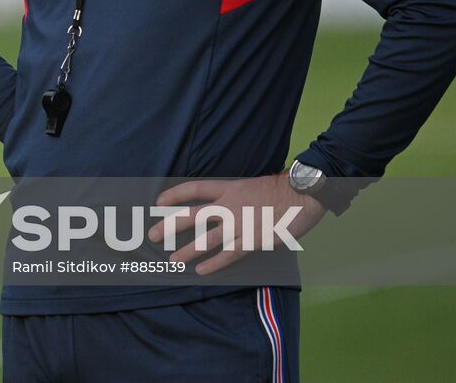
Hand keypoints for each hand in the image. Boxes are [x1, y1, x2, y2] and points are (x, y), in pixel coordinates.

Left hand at [146, 175, 326, 275]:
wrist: (303, 194)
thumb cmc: (280, 189)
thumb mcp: (250, 184)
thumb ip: (233, 194)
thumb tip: (221, 202)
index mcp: (228, 188)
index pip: (193, 188)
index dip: (173, 195)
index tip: (157, 203)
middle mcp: (229, 205)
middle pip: (192, 215)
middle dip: (169, 225)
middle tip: (153, 235)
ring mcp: (240, 224)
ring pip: (207, 239)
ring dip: (188, 251)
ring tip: (174, 260)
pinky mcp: (253, 240)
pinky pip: (229, 254)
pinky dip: (214, 263)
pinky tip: (201, 271)